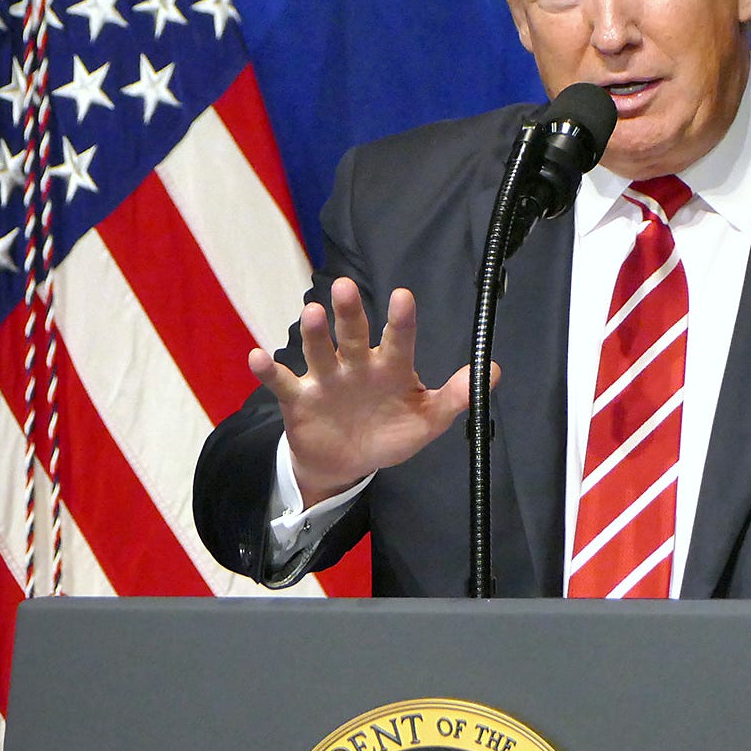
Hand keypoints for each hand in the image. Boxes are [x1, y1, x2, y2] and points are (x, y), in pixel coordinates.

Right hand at [248, 278, 496, 506]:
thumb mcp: (426, 422)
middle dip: (350, 312)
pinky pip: (281, 382)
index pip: (398, 338)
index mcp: (390, 366)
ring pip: (319, 351)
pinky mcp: (298, 399)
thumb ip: (454, 397)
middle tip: (345, 287)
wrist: (346, 463)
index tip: (402, 296)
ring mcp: (326, 379)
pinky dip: (267, 370)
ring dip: (315, 334)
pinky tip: (256, 357)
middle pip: (353, 334)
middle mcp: (357, 364)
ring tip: (312, 313)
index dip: (400, 319)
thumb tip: (493, 371)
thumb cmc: (389, 433)